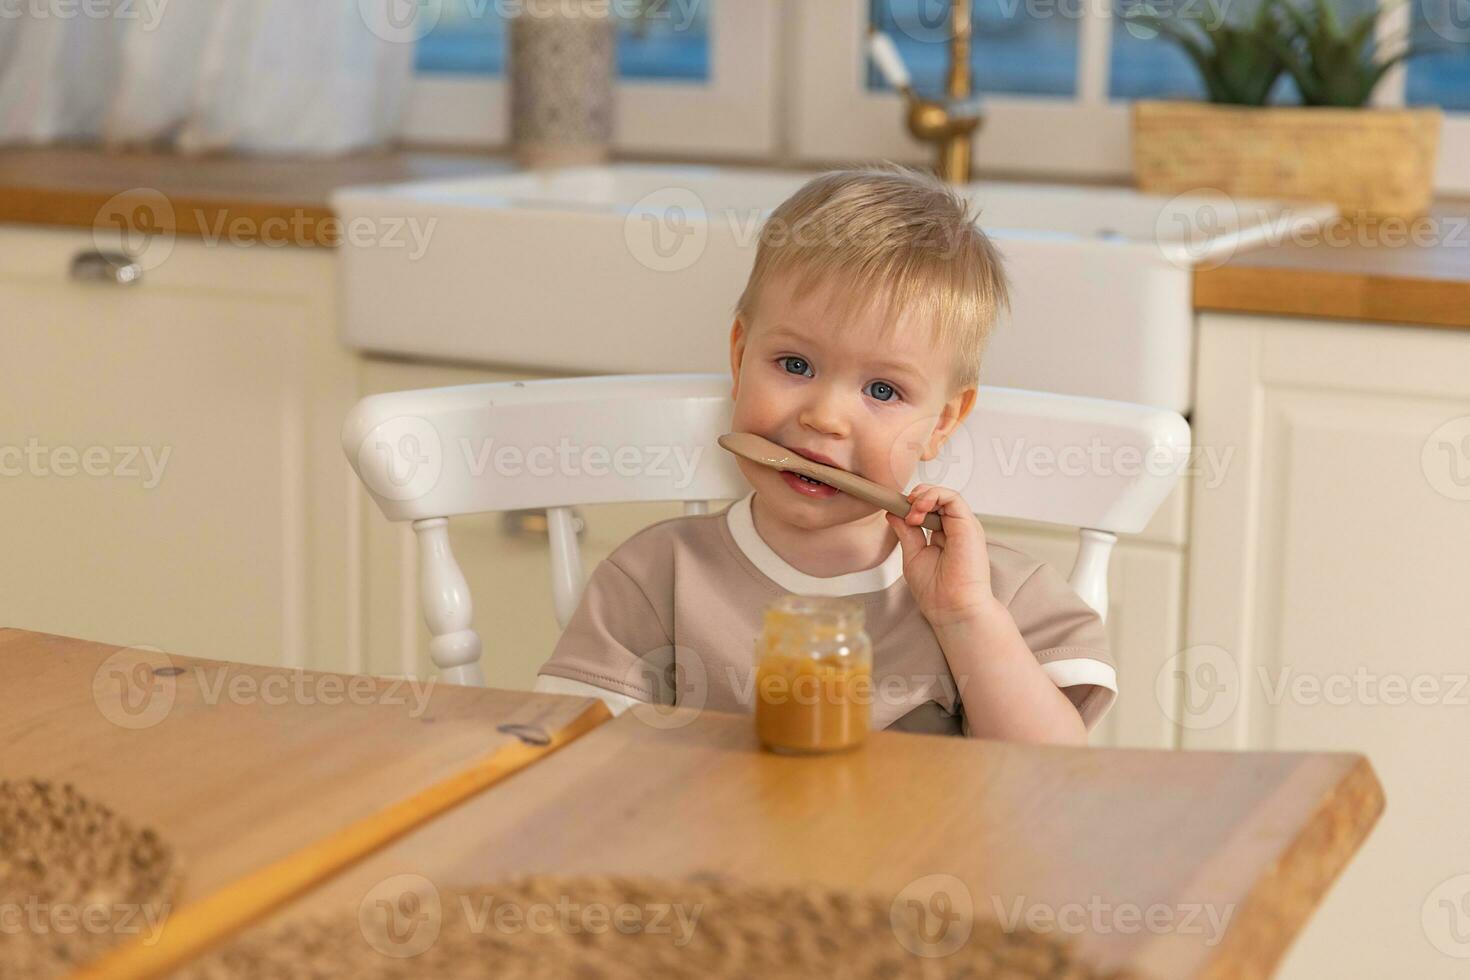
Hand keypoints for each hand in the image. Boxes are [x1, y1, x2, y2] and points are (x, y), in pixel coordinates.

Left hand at [885, 484, 999, 629]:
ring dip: (923, 496)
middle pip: (937, 499)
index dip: (910, 505)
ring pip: (945, 495)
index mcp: (943, 536)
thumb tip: (893, 513)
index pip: (929, 509)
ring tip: (911, 512)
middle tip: (902, 509)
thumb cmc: (937, 592)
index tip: (893, 509)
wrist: (952, 609)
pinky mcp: (968, 525)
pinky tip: (919, 510)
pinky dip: (934, 496)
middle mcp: (955, 530)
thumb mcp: (913, 555)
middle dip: (915, 498)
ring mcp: (963, 527)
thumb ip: (906, 532)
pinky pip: (953, 498)